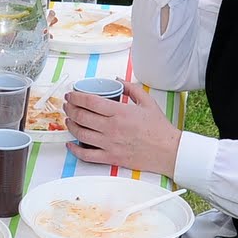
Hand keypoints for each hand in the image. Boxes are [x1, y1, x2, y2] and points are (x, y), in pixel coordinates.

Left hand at [63, 81, 179, 174]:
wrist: (168, 151)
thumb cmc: (159, 129)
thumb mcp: (147, 101)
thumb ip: (130, 88)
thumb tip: (117, 80)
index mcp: (120, 112)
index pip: (90, 102)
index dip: (76, 97)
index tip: (71, 95)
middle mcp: (112, 128)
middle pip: (81, 116)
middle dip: (70, 108)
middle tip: (68, 105)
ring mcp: (109, 144)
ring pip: (80, 134)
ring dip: (70, 125)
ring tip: (69, 120)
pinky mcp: (111, 158)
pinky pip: (86, 155)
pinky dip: (74, 150)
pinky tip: (70, 144)